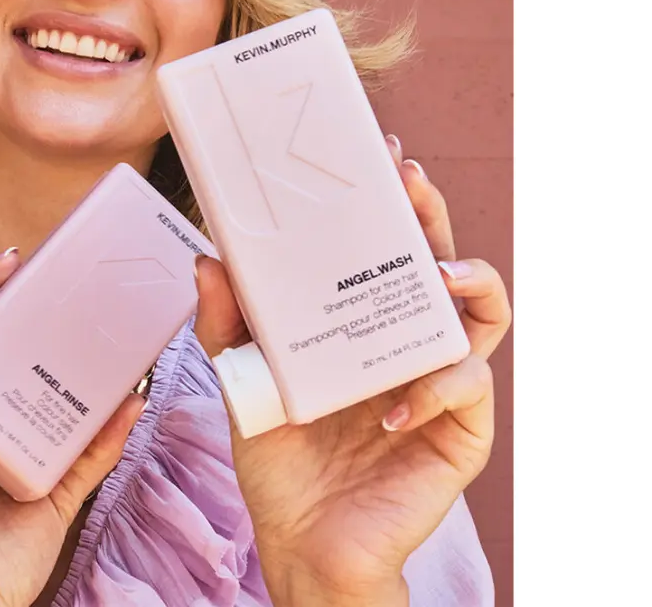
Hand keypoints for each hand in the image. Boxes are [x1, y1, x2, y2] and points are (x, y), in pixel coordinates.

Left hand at [194, 136, 510, 606]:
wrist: (301, 536)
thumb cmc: (278, 451)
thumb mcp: (242, 377)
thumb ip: (226, 322)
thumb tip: (207, 257)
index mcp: (363, 318)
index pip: (386, 247)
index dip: (390, 202)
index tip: (379, 156)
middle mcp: (407, 338)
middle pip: (437, 260)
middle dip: (430, 215)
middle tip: (410, 181)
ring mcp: (439, 381)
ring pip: (484, 314)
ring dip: (470, 282)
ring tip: (439, 271)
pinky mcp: (459, 429)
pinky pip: (467, 389)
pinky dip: (436, 386)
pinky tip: (392, 406)